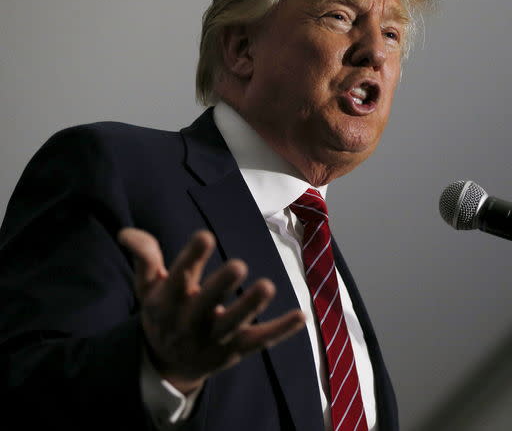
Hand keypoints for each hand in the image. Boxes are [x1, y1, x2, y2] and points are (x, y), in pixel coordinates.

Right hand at [119, 228, 304, 393]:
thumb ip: (145, 257)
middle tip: (239, 265)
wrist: (167, 364)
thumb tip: (126, 233)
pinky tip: (301, 316)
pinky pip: (260, 340)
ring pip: (233, 324)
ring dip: (250, 307)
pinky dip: (281, 330)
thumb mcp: (148, 286)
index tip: (205, 236)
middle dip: (221, 286)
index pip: (177, 279)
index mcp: (168, 302)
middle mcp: (189, 322)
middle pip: (205, 304)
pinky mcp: (236, 350)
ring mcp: (214, 338)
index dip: (190, 258)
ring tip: (268, 286)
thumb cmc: (164, 311)